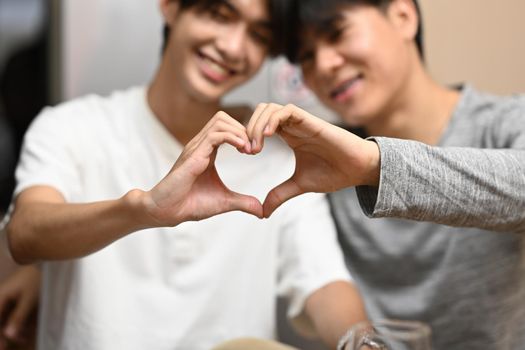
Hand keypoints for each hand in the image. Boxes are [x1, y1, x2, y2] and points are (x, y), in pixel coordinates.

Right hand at [0, 266, 39, 349]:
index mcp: (0, 296)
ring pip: (7, 315)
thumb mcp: (29, 300)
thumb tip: (8, 335)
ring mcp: (10, 294)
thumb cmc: (37, 278)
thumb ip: (18, 318)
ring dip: (13, 327)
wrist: (46, 258)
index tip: (3, 347)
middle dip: (4, 332)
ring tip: (24, 338)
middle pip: (0, 318)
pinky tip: (27, 328)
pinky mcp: (19, 294)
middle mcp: (2, 296)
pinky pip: (14, 310)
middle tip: (8, 346)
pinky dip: (19, 320)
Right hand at [143, 111, 262, 225]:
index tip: (255, 151)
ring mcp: (196, 148)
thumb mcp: (224, 202)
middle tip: (255, 148)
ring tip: (249, 149)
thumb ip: (243, 203)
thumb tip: (262, 212)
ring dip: (240, 131)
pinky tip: (242, 150)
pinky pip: (215, 135)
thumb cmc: (190, 204)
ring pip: (220, 120)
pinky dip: (232, 137)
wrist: (167, 212)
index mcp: (207, 151)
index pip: (227, 127)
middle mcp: (201, 145)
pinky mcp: (193, 155)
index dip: (244, 134)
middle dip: (244, 128)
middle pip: (224, 118)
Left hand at [247, 103, 379, 216]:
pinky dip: (273, 119)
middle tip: (247, 150)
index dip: (248, 135)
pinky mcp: (312, 121)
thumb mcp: (300, 185)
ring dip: (257, 124)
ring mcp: (302, 122)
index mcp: (289, 136)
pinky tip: (267, 137)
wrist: (358, 169)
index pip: (260, 124)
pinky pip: (287, 110)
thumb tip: (263, 212)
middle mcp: (293, 126)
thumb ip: (280, 194)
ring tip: (255, 146)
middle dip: (248, 128)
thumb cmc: (334, 173)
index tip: (244, 154)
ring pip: (270, 108)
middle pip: (261, 112)